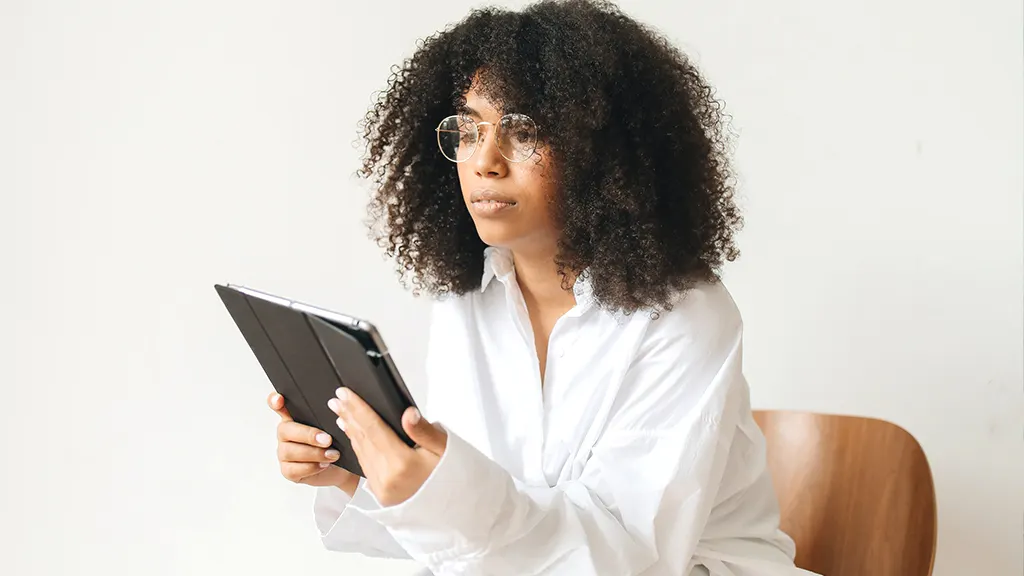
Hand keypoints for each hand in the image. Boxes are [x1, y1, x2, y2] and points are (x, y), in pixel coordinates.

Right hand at [269, 393, 358, 495]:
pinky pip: (294, 469)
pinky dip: (312, 467)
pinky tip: (324, 464)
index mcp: (294, 417)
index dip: (275, 401)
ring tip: (332, 454)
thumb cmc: (335, 443)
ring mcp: (284, 452)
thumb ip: (329, 416)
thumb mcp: (333, 426)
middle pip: (286, 430)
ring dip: (314, 453)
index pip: (278, 406)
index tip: (279, 399)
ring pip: (290, 451)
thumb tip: (338, 408)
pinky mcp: (287, 470)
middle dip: (308, 435)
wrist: (340, 467)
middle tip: (328, 439)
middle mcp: (286, 433)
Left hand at [329, 387, 446, 506]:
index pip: (373, 428)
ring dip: (350, 431)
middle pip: (362, 439)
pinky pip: (364, 465)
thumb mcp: (445, 449)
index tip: (344, 393)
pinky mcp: (380, 494)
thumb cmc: (451, 477)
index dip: (357, 409)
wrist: (454, 510)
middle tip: (336, 399)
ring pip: (360, 453)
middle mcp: (386, 478)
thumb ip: (424, 430)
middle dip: (348, 417)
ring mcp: (381, 488)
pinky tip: (354, 437)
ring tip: (341, 414)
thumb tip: (407, 413)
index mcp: (402, 464)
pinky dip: (358, 448)